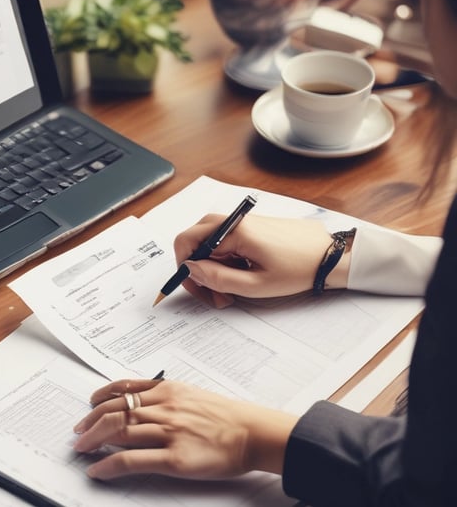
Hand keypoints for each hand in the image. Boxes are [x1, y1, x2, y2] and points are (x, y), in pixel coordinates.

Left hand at [73, 379, 297, 479]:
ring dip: (93, 441)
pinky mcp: (174, 458)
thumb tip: (137, 400)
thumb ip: (164, 394)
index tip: (88, 407)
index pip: (122, 391)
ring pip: (118, 432)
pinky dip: (109, 465)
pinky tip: (98, 470)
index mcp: (167, 390)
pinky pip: (131, 460)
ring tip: (82, 449)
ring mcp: (168, 433)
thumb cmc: (225, 416)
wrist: (252, 433)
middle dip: (90, 422)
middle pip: (115, 412)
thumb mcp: (191, 393)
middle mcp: (164, 407)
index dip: (99, 400)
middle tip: (78, 432)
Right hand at [173, 214, 345, 306]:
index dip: (183, 266)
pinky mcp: (252, 227)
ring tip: (228, 292)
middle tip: (212, 294)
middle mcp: (235, 220)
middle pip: (195, 240)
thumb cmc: (300, 269)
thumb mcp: (256, 284)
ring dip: (211, 268)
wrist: (331, 256)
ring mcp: (244, 222)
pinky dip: (225, 261)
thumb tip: (191, 270)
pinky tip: (240, 278)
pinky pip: (225, 241)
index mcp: (235, 231)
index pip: (187, 241)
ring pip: (210, 243)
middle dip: (197, 269)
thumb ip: (218, 278)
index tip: (193, 286)